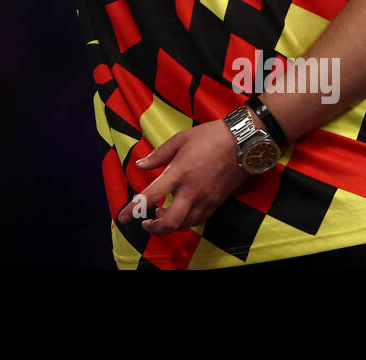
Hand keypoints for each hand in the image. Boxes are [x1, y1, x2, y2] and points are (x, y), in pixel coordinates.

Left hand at [115, 119, 251, 235]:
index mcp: (179, 173)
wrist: (243, 142)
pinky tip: (180, 211)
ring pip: (185, 225)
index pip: (151, 196)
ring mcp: (206, 199)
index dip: (134, 209)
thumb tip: (139, 164)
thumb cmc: (210, 137)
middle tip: (146, 222)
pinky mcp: (217, 203)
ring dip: (170, 225)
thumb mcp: (180, 139)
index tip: (122, 218)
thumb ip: (158, 155)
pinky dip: (185, 221)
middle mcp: (192, 191)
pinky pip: (198, 220)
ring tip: (161, 214)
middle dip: (154, 228)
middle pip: (170, 223)